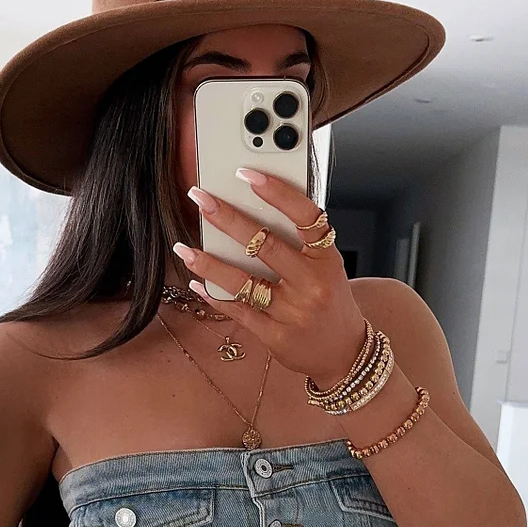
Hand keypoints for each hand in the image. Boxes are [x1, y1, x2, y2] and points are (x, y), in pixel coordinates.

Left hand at [176, 169, 367, 388]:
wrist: (344, 353)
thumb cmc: (330, 301)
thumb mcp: (327, 267)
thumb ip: (300, 242)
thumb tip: (256, 207)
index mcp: (327, 259)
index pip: (305, 217)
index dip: (277, 193)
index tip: (248, 174)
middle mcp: (311, 284)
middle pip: (265, 246)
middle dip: (228, 219)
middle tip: (199, 198)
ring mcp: (292, 312)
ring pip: (243, 282)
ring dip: (208, 263)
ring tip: (183, 248)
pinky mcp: (275, 335)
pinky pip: (238, 311)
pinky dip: (214, 294)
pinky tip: (196, 282)